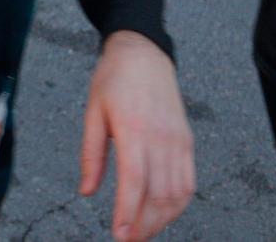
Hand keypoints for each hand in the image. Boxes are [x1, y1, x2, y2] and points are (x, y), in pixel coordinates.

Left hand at [78, 31, 194, 241]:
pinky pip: (188, 181)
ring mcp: (178, 141)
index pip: (135, 182)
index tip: (119, 235)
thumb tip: (87, 191)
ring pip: (177, 193)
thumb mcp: (93, 112)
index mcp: (134, 129)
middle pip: (159, 194)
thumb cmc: (114, 78)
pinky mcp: (187, 142)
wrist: (143, 52)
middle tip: (128, 240)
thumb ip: (91, 155)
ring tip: (143, 232)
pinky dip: (178, 204)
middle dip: (144, 225)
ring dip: (162, 220)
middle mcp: (161, 138)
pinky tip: (163, 214)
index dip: (128, 213)